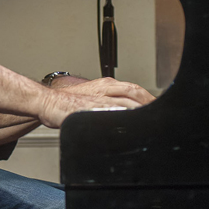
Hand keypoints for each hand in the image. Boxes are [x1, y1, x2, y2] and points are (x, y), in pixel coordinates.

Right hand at [37, 77, 154, 127]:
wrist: (47, 102)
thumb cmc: (65, 106)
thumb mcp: (89, 102)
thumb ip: (104, 106)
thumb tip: (118, 114)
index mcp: (105, 86)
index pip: (133, 90)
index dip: (147, 98)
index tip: (157, 107)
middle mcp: (104, 89)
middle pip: (134, 92)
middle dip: (149, 102)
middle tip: (161, 114)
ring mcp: (99, 98)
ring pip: (127, 100)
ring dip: (141, 108)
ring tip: (152, 118)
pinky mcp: (92, 108)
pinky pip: (112, 110)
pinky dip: (124, 114)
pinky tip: (132, 121)